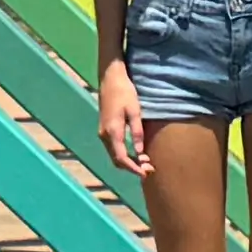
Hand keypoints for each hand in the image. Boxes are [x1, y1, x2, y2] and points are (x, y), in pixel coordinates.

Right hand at [98, 62, 150, 178]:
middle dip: (132, 167)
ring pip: (114, 155)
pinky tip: (136, 153)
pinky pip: (113, 148)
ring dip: (128, 162)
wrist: (110, 78)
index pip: (122, 158)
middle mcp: (104, 135)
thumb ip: (137, 132)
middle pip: (116, 160)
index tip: (146, 173)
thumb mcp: (134, 110)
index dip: (133, 168)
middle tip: (149, 169)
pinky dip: (124, 155)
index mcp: (112, 131)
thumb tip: (140, 152)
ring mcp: (102, 132)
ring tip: (145, 163)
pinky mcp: (104, 129)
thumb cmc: (124, 92)